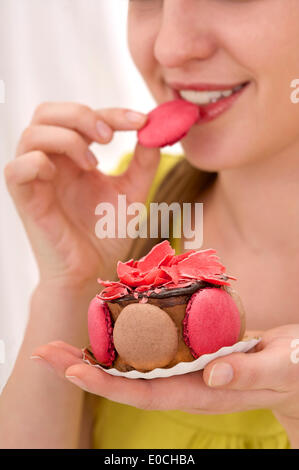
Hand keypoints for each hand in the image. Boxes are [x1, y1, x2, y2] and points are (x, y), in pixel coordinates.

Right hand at [4, 102, 159, 286]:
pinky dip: (38, 163)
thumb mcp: (132, 193)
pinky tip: (60, 177)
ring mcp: (36, 178)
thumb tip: (154, 129)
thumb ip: (143, 162)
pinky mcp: (24, 199)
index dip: (112, 112)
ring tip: (92, 164)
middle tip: (110, 137)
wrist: (92, 271)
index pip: (83, 117)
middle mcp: (52, 161)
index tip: (142, 121)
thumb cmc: (107, 234)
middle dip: (80, 115)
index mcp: (73, 156)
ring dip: (66, 139)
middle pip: (47, 112)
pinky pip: (16, 168)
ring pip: (31, 133)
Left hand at [31, 325, 298, 419]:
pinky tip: (103, 330)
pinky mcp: (186, 355)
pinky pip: (148, 350)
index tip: (73, 370)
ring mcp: (183, 370)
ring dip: (94, 355)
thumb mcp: (281, 369)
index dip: (108, 383)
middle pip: (126, 381)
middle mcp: (185, 384)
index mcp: (203, 392)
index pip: (146, 392)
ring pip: (131, 366)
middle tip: (46, 352)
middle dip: (84, 369)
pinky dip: (122, 340)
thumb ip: (249, 374)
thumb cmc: (292, 370)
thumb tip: (211, 375)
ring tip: (62, 344)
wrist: (296, 369)